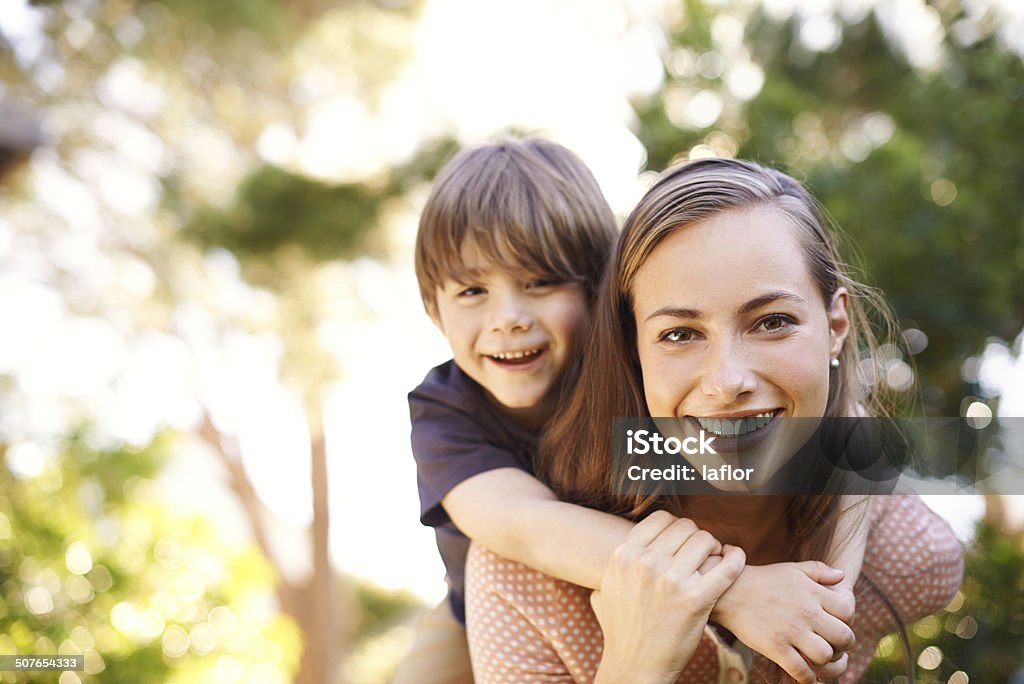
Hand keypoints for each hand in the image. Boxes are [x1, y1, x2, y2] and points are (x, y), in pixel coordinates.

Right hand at [592, 511, 745, 683]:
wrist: (634, 667)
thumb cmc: (621, 629)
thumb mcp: (606, 587)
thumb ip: (617, 562)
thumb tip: (621, 543)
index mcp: (624, 555)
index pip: (661, 519)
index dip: (677, 527)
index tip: (683, 540)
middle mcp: (646, 563)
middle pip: (686, 527)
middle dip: (697, 537)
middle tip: (702, 552)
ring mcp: (671, 581)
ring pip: (706, 540)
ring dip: (715, 547)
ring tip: (715, 560)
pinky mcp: (696, 600)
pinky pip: (728, 566)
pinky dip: (737, 558)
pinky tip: (735, 559)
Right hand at [712, 562, 855, 683]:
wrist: (729, 591)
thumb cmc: (763, 579)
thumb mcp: (792, 569)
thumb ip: (819, 570)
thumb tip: (842, 575)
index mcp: (812, 592)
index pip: (848, 612)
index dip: (847, 621)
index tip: (836, 625)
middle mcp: (806, 612)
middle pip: (844, 637)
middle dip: (843, 645)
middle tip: (834, 646)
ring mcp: (791, 631)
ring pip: (826, 656)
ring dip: (826, 662)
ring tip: (820, 659)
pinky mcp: (776, 647)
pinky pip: (802, 671)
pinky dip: (808, 677)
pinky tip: (805, 674)